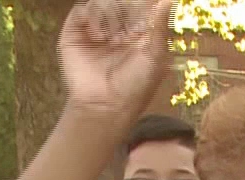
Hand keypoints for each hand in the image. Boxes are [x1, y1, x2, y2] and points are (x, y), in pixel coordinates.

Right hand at [58, 0, 173, 117]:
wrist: (107, 104)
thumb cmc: (136, 85)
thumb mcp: (155, 56)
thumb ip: (160, 26)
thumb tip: (169, 0)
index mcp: (138, 31)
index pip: (140, 5)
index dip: (143, 5)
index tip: (142, 23)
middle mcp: (116, 26)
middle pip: (120, 1)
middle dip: (127, 11)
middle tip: (127, 35)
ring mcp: (95, 27)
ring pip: (102, 2)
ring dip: (111, 16)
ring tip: (113, 41)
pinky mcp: (75, 31)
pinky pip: (82, 10)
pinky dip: (92, 19)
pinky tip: (100, 37)